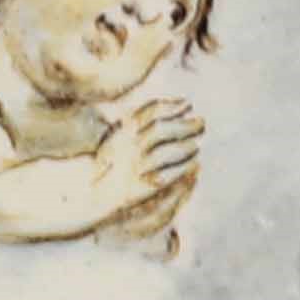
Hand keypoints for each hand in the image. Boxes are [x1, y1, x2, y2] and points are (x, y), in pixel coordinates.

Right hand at [91, 96, 203, 211]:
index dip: (171, 105)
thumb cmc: (116, 163)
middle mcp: (126, 147)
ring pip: (163, 153)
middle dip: (183, 125)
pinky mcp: (140, 187)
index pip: (148, 112)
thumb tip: (177, 105)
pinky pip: (166, 176)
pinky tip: (195, 164)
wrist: (98, 196)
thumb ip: (143, 122)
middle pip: (159, 129)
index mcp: (123, 131)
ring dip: (184, 147)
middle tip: (201, 123)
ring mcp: (133, 166)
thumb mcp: (122, 137)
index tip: (188, 103)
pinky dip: (182, 168)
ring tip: (197, 145)